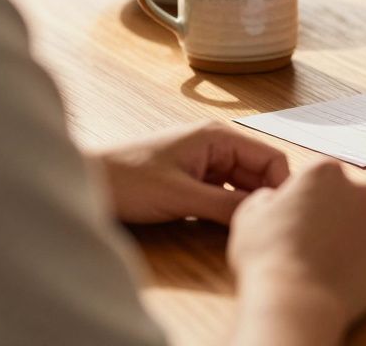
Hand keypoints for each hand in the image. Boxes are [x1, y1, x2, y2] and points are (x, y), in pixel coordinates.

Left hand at [91, 121, 289, 224]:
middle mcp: (216, 144)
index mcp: (219, 136)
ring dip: (247, 205)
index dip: (281, 186)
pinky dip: (230, 208)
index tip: (280, 216)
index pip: (271, 158)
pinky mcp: (193, 178)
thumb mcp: (180, 197)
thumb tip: (262, 216)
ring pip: (243, 185)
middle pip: (259, 172)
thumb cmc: (125, 180)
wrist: (85, 183)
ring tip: (250, 230)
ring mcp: (205, 161)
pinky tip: (228, 226)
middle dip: (265, 198)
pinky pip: (225, 193)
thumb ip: (224, 207)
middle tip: (266, 228)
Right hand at [229, 161, 365, 337]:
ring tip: (321, 262)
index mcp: (326, 172)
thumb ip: (268, 197)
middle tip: (308, 240)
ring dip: (348, 237)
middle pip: (347, 196)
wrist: (295, 302)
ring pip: (364, 225)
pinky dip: (361, 263)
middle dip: (332, 213)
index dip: (305, 196)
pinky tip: (338, 276)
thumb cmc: (268, 255)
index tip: (293, 217)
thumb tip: (275, 200)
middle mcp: (360, 191)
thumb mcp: (250, 214)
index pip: (320, 175)